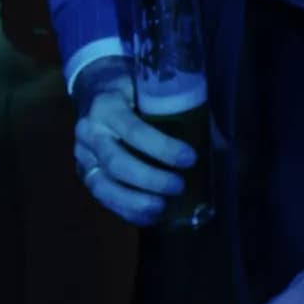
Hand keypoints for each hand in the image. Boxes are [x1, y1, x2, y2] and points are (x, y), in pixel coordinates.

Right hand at [71, 60, 193, 226]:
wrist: (94, 89)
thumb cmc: (133, 88)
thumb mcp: (150, 86)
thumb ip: (177, 107)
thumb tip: (221, 140)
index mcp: (107, 105)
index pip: (133, 130)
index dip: (162, 147)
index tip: (190, 158)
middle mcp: (89, 131)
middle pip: (117, 162)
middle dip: (149, 178)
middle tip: (179, 186)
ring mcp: (82, 154)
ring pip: (103, 185)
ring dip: (134, 201)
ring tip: (161, 207)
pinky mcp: (83, 171)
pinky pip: (101, 196)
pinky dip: (124, 209)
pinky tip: (147, 217)